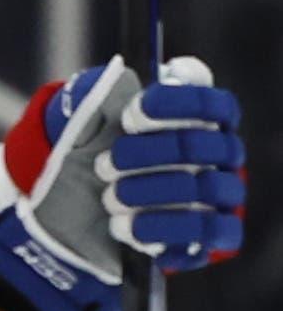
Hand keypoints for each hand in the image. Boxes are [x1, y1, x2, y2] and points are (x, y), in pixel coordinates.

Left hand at [100, 57, 245, 270]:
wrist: (89, 209)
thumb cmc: (103, 155)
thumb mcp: (93, 121)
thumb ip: (105, 95)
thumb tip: (132, 76)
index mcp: (204, 120)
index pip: (211, 104)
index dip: (173, 106)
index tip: (131, 115)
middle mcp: (221, 155)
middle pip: (198, 147)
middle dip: (143, 154)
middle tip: (105, 164)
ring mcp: (221, 194)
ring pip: (202, 189)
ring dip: (145, 192)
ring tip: (109, 196)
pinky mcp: (212, 234)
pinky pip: (207, 231)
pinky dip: (160, 227)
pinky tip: (124, 225)